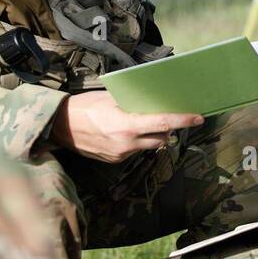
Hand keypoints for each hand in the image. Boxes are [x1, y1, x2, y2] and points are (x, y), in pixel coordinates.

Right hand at [50, 89, 203, 163]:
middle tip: (170, 115)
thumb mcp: (110, 98)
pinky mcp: (114, 161)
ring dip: (152, 134)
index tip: (198, 117)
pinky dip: (137, 140)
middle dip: (168, 127)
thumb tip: (155, 99)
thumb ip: (134, 101)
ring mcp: (120, 155)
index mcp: (126, 125)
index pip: (162, 123)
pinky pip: (135, 151)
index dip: (183, 120)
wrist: (58, 126)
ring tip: (142, 121)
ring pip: (149, 145)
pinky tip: (125, 130)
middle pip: (161, 137)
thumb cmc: (84, 106)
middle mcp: (126, 144)